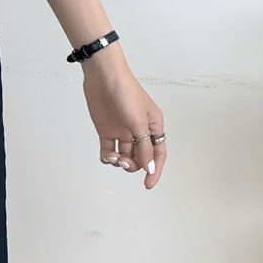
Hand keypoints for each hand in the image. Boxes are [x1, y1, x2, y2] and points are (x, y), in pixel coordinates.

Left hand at [81, 50, 166, 189]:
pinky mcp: (106, 130)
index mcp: (154, 125)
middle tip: (123, 162)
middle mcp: (139, 130)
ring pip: (124, 156)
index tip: (148, 184)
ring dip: (120, 161)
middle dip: (133, 165)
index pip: (158, 154)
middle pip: (140, 157)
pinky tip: (107, 156)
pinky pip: (109, 151)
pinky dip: (108, 157)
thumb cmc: (126, 93)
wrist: (103, 77)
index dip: (154, 170)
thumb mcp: (138, 122)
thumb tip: (149, 168)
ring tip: (113, 157)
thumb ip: (144, 146)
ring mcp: (122, 131)